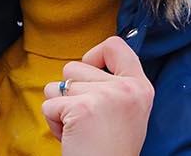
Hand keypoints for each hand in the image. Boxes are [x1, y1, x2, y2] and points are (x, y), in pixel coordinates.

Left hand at [42, 36, 153, 155]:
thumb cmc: (110, 150)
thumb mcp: (127, 111)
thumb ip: (114, 85)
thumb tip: (87, 63)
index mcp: (141, 87)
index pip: (116, 45)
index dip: (94, 54)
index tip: (90, 72)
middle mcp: (127, 88)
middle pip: (74, 66)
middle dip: (70, 92)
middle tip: (86, 119)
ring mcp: (105, 96)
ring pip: (57, 85)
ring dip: (60, 108)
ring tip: (78, 129)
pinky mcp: (82, 108)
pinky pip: (50, 105)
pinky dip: (53, 123)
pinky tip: (71, 137)